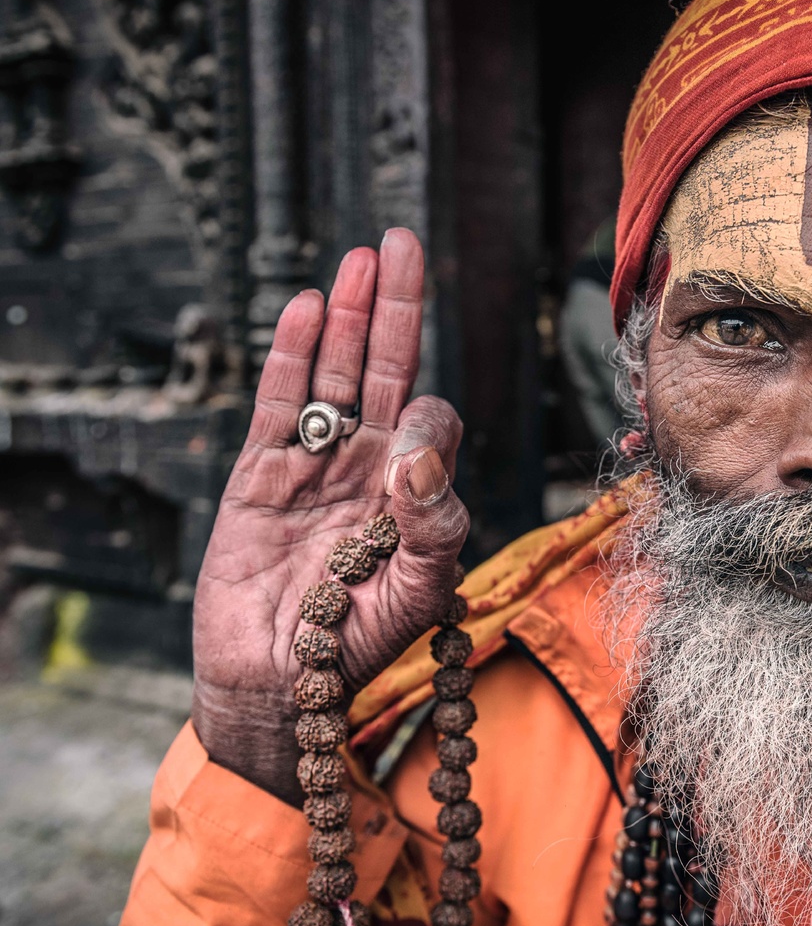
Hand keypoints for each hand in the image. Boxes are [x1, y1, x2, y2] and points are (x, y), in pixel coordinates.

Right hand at [190, 229, 468, 804]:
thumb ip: (435, 521)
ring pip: (332, 375)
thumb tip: (418, 447)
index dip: (428, 418)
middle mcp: (368, 467)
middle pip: (384, 369)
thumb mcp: (421, 590)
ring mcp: (315, 465)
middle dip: (394, 308)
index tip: (407, 452)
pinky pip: (281, 404)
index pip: (433, 421)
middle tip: (400, 243)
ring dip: (346, 317)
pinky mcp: (263, 475)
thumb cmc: (360, 643)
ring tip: (359, 260)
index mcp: (414, 492)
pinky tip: (305, 307)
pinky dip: (291, 356)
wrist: (281, 683)